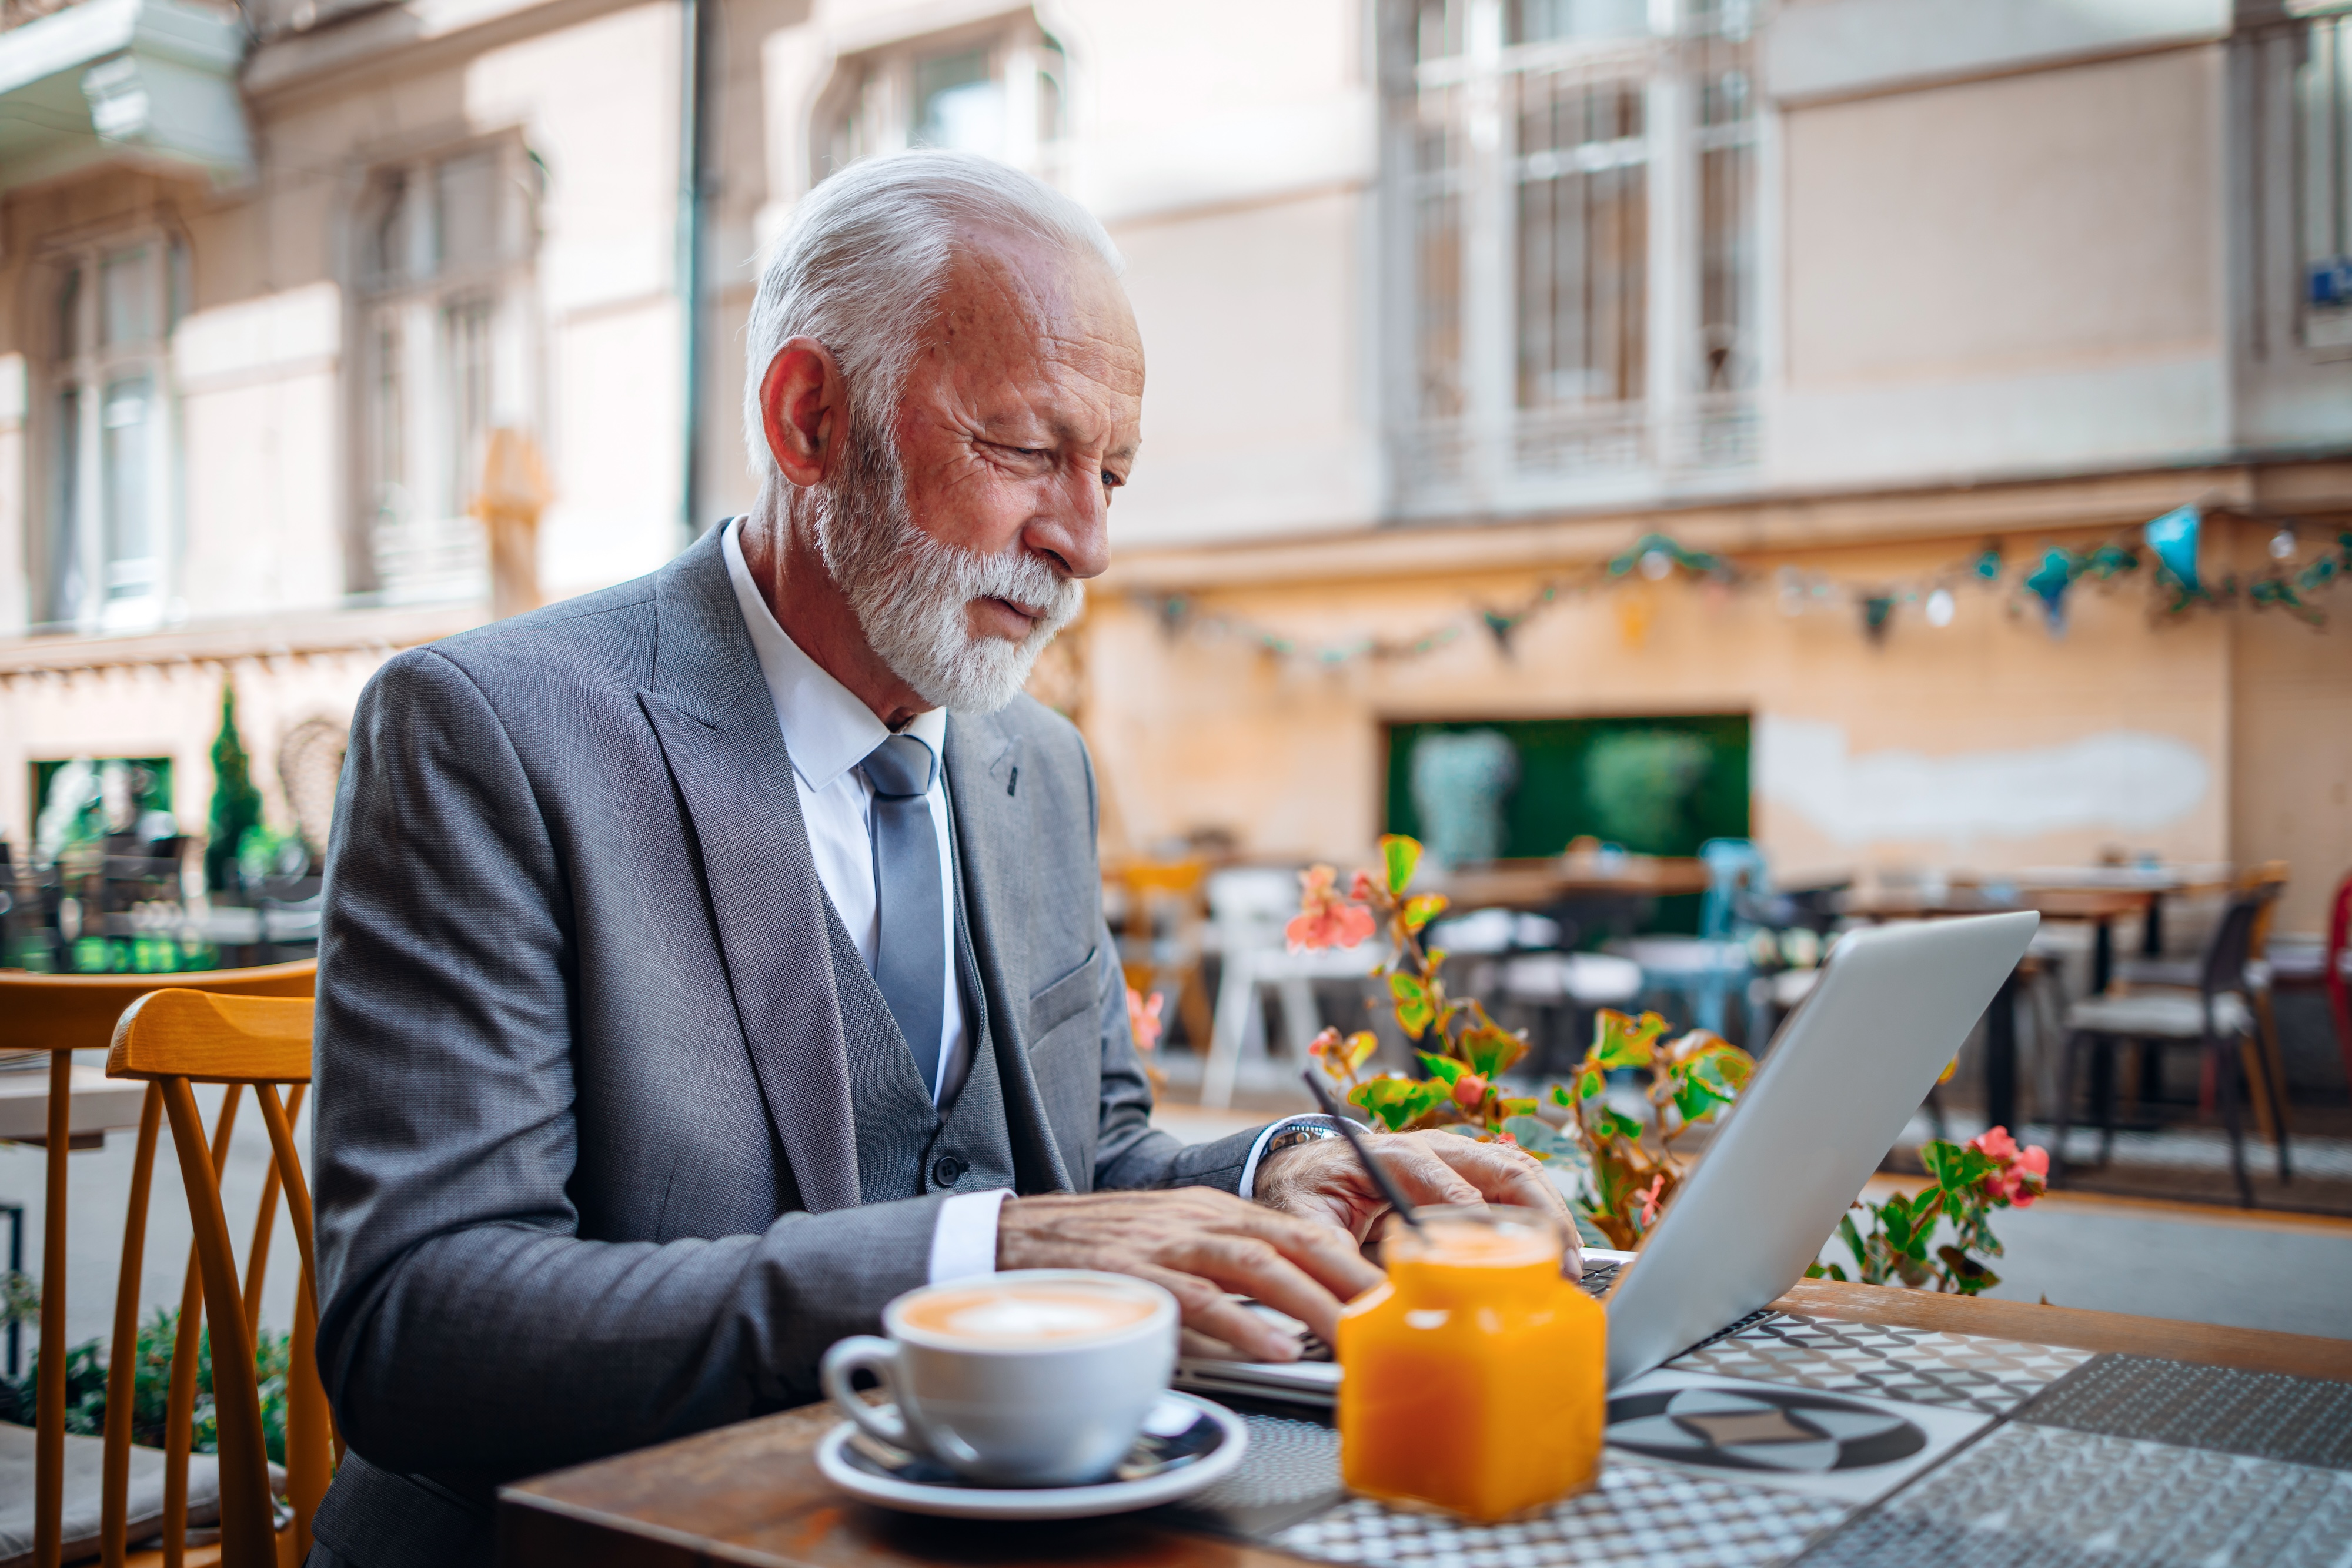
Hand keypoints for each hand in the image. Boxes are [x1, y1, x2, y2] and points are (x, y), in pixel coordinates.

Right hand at [996, 1188, 1383, 1360]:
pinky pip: (1198, 1299)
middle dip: (1349, 1279)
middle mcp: (1198, 1218)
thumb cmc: (1096, 1250)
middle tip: (1390, 1317)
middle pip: (1291, 1241)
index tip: (1390, 1293)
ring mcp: (1167, 1243)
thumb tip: (1283, 1318)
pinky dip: (1241, 1323)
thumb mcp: (1169, 1244)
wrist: (1013, 1236)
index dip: (1350, 1260)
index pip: (1298, 1229)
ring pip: (1255, 1264)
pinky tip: (1274, 1347)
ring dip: (1310, 1303)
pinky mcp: (1134, 1274)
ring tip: (1349, 1337)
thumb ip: (1222, 1271)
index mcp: (1212, 1210)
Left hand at [1252, 1129, 1581, 1276]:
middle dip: (1538, 1212)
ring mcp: (1456, 1160)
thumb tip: (1370, 1305)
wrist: (1302, 1171)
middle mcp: (1432, 1149)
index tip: (1496, 1254)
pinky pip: (1516, 1189)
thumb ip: (1336, 1259)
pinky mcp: (1468, 1178)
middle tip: (1560, 1262)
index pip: (1443, 1180)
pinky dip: (1542, 1218)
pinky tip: (1557, 1257)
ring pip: (1518, 1174)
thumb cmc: (1305, 1194)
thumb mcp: (1306, 1225)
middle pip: (1500, 1166)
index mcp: (1391, 1155)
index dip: (1473, 1216)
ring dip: (1550, 1216)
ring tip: (1571, 1264)